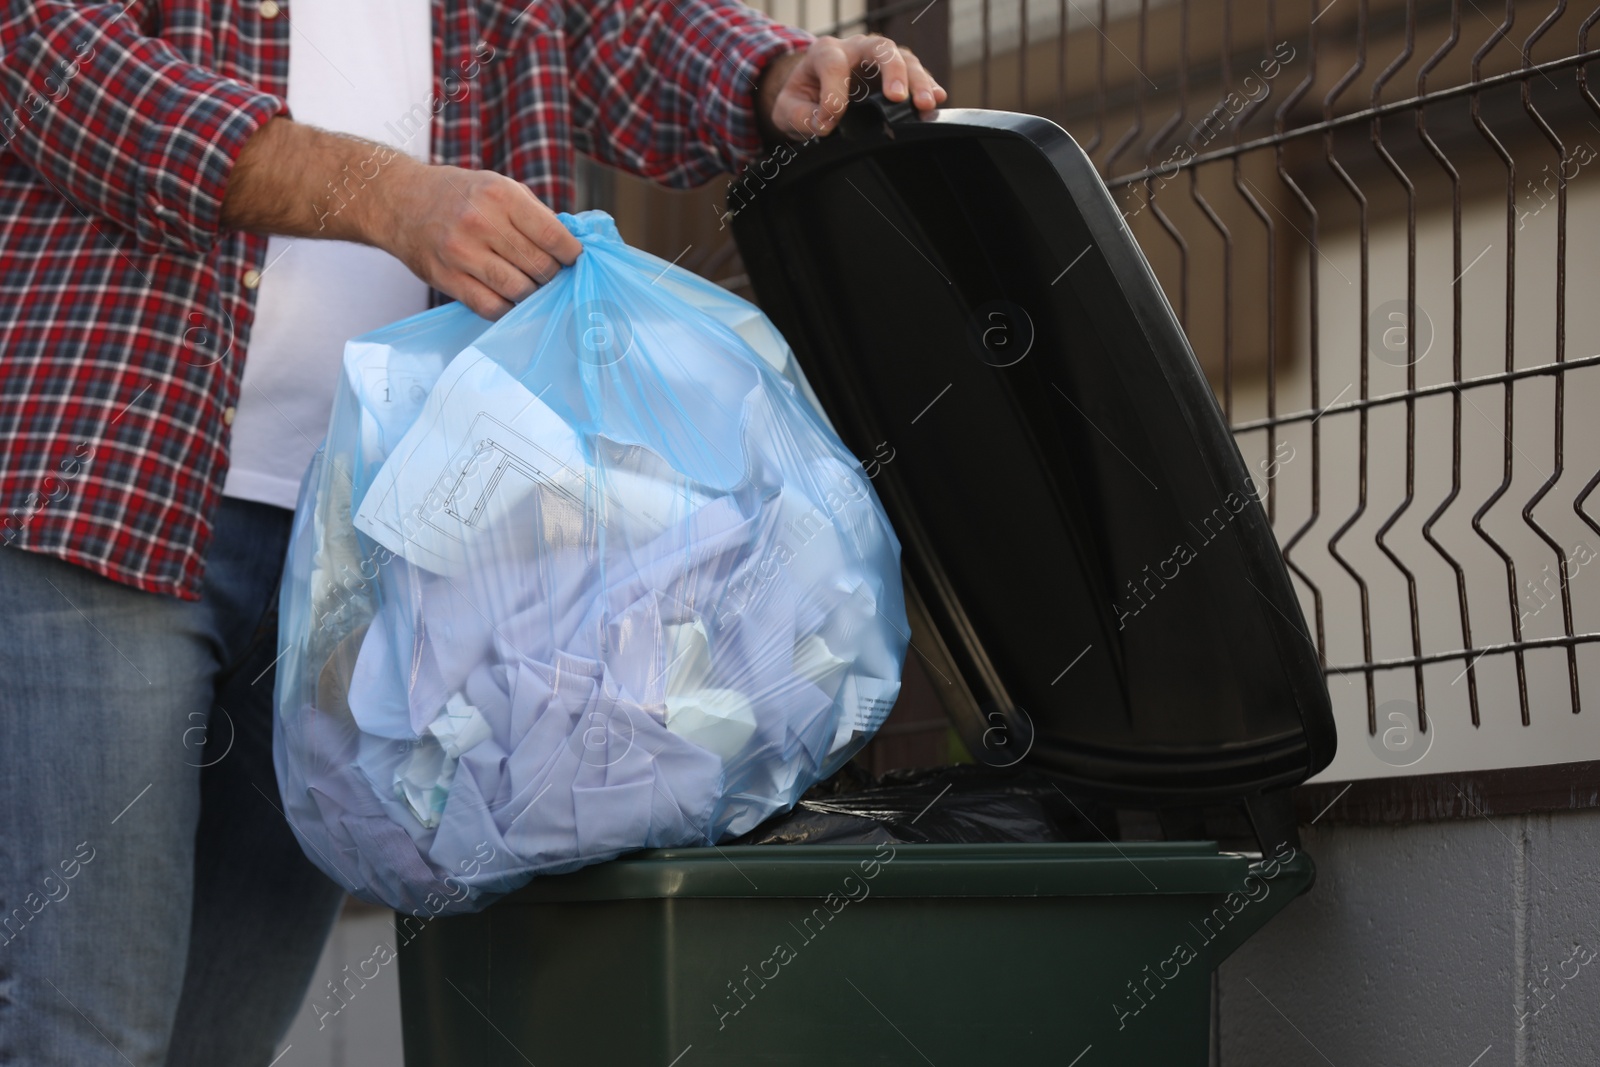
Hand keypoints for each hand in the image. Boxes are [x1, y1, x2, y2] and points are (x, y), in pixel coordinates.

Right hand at [371, 160, 582, 319]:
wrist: (401, 202)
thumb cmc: (460, 195)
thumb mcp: (499, 186)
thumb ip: (535, 214)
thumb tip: (573, 246)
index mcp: (500, 195)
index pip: (552, 235)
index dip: (571, 254)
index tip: (574, 260)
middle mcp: (480, 222)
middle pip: (539, 267)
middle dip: (552, 275)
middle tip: (551, 275)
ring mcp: (461, 253)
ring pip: (519, 290)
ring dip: (532, 293)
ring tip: (532, 286)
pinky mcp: (446, 278)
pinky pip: (491, 307)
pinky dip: (508, 308)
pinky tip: (509, 298)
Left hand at [758, 34, 945, 142]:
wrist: (812, 93)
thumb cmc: (803, 98)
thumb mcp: (788, 109)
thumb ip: (801, 117)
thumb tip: (825, 124)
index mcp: (825, 52)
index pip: (833, 65)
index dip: (833, 94)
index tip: (830, 122)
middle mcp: (855, 48)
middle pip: (880, 48)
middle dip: (892, 70)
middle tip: (897, 97)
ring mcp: (878, 60)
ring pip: (904, 59)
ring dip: (917, 82)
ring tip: (926, 105)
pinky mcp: (895, 74)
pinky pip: (915, 74)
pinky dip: (927, 85)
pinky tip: (937, 99)